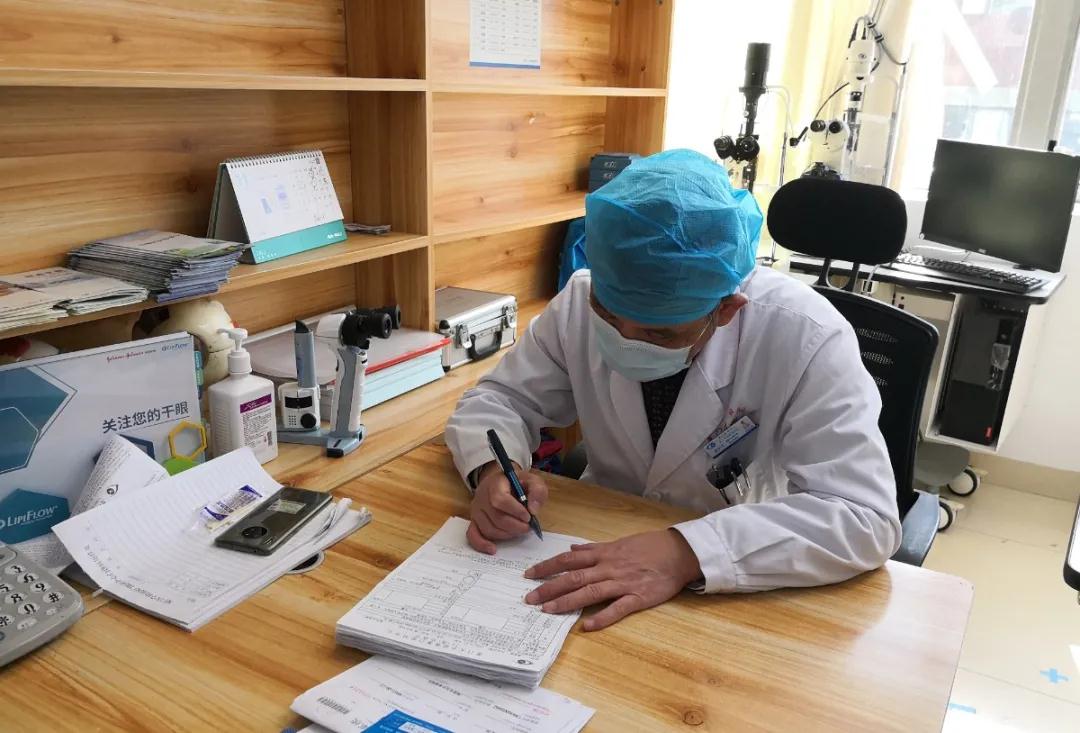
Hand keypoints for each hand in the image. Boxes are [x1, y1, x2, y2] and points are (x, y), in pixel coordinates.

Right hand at [467, 462, 548, 554]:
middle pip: (495, 517)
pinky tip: (493, 549)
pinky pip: (472, 535)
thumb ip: (537, 491)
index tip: (528, 517)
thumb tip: (533, 510)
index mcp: (495, 484)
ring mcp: (476, 510)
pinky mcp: (474, 521)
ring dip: (506, 534)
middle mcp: (481, 497)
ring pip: (488, 528)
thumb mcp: (532, 481)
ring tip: (519, 531)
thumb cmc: (518, 484)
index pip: (500, 499)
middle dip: (515, 526)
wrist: (502, 483)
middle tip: (528, 527)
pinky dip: (481, 544)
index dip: (515, 511)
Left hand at [523, 529, 701, 630]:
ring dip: (567, 601)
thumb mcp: (619, 542)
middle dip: (549, 587)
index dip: (547, 567)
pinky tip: (587, 626)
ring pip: (590, 591)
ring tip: (548, 611)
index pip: (568, 560)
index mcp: (604, 554)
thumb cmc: (649, 546)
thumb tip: (573, 549)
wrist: (679, 552)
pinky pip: (617, 608)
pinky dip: (602, 617)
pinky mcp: (638, 597)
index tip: (529, 575)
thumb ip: (594, 548)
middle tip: (530, 598)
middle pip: (573, 577)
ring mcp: (623, 582)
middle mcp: (609, 567)